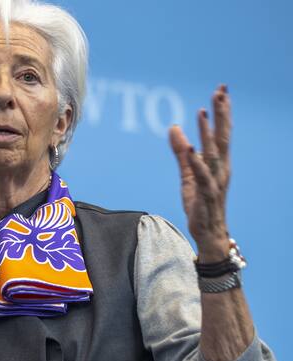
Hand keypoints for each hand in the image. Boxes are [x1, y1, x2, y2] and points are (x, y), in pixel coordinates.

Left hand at [168, 85, 231, 261]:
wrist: (208, 232)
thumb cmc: (200, 203)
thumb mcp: (188, 174)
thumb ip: (181, 152)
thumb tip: (174, 128)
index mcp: (218, 163)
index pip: (221, 133)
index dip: (221, 113)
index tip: (220, 91)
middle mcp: (221, 169)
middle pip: (222, 137)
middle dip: (221, 114)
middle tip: (220, 92)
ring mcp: (215, 181)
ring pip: (213, 152)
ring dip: (208, 132)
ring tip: (204, 112)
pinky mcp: (206, 194)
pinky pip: (202, 176)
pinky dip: (197, 161)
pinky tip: (192, 148)